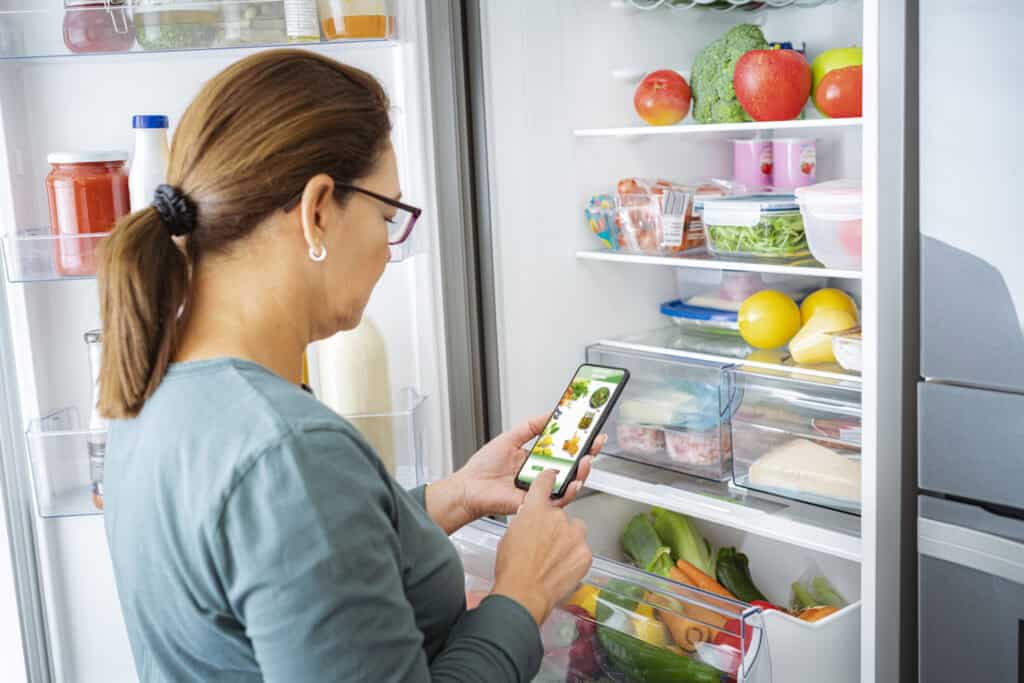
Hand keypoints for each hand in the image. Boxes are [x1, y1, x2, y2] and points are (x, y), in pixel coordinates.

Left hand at [457, 414, 604, 517]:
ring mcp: (542, 489)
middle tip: (596, 442)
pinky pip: (558, 499)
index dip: (579, 441)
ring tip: (587, 460)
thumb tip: (550, 414)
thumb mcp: (509, 438)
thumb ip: (530, 427)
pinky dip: (569, 491)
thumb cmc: (483, 468)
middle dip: (589, 454)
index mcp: (537, 459)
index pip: (564, 450)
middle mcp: (542, 475)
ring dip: (583, 472)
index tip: (590, 429)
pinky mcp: (538, 503)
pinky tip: (573, 481)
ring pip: (571, 483)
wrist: (468, 488)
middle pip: (573, 466)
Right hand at [492, 470, 592, 624]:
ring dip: (568, 540)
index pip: (544, 485)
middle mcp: (557, 518)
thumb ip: (524, 524)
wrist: (524, 593)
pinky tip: (562, 568)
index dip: (548, 479)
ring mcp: (574, 535)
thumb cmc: (512, 569)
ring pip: (575, 532)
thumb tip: (529, 525)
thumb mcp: (509, 537)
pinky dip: (575, 557)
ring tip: (555, 559)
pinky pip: (582, 550)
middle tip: (545, 546)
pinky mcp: (585, 552)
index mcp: (535, 510)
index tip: (553, 475)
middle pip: (561, 516)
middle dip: (555, 528)